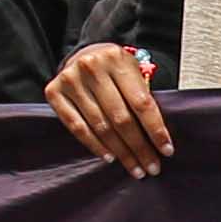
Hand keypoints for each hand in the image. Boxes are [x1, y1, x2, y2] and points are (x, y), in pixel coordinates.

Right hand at [47, 40, 172, 176]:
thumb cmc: (113, 68)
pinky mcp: (54, 92)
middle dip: (139, 147)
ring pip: (100, 126)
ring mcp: (70, 80)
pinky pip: (77, 127)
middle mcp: (92, 67)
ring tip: (134, 167)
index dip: (155, 130)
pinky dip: (95, 145)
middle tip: (151, 167)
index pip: (141, 103)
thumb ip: (142, 97)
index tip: (166, 150)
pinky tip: (109, 157)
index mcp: (117, 59)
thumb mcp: (132, 72)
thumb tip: (158, 139)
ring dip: (120, 152)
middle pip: (120, 118)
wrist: (83, 53)